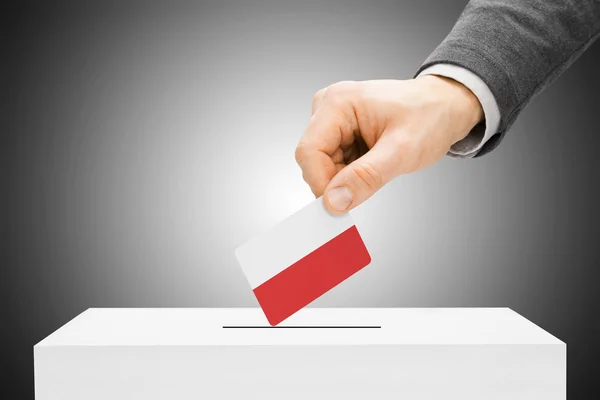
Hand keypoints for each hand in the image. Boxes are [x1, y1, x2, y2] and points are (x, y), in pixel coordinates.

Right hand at [295, 76, 483, 213]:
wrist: (445, 107)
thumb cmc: (430, 117)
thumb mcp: (402, 151)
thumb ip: (366, 177)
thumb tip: (333, 201)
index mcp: (338, 102)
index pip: (308, 152)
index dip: (321, 183)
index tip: (341, 205)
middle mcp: (329, 107)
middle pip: (313, 160)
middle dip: (337, 180)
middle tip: (371, 183)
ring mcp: (332, 120)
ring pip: (322, 166)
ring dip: (346, 178)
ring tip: (378, 166)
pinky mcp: (339, 132)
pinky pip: (333, 164)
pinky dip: (351, 173)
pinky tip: (373, 164)